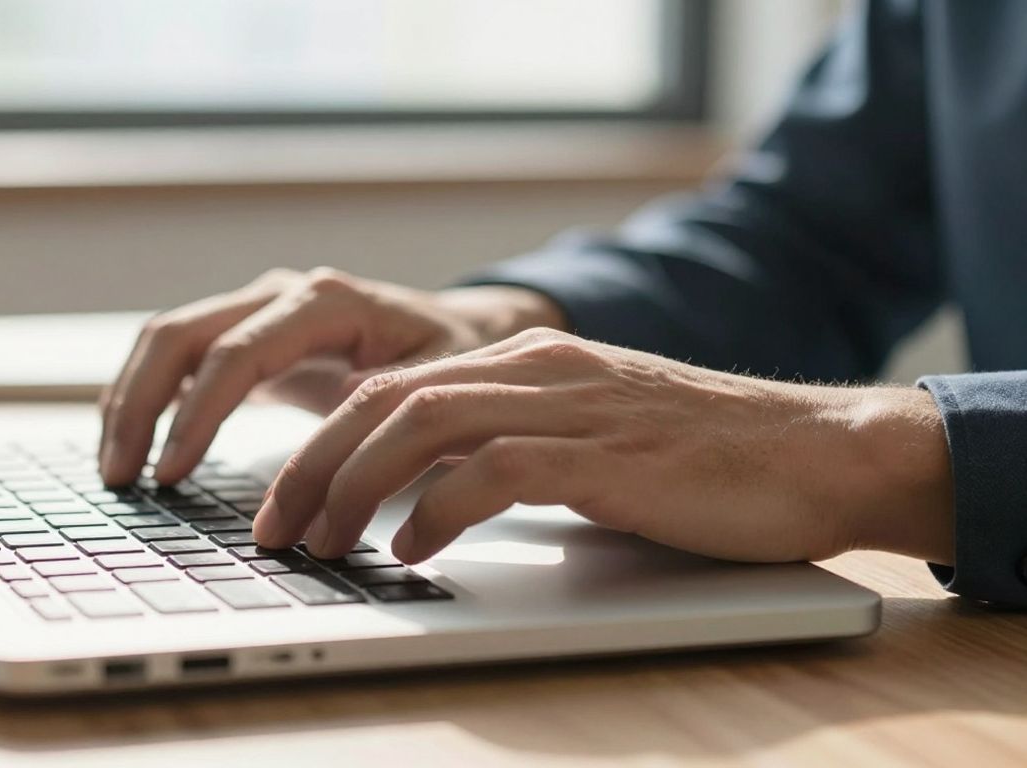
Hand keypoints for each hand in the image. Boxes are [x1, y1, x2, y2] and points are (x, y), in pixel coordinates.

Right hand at [98, 268, 562, 485]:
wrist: (466, 331)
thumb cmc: (456, 360)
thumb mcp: (436, 387)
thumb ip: (378, 416)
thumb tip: (325, 466)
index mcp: (326, 301)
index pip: (236, 351)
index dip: (197, 414)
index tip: (172, 473)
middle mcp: (282, 294)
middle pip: (180, 334)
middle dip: (140, 405)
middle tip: (123, 477)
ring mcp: (259, 308)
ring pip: (168, 340)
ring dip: (132, 401)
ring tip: (117, 469)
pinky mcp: (249, 334)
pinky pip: (181, 357)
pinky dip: (150, 397)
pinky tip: (137, 444)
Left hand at [254, 328, 954, 565]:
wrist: (812, 452)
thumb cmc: (700, 460)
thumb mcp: (587, 438)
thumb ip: (512, 449)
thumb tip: (428, 499)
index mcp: (527, 359)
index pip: (394, 386)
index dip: (326, 442)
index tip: (287, 499)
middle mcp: (537, 368)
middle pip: (387, 400)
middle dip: (315, 465)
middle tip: (276, 527)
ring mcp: (569, 404)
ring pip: (422, 424)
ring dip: (355, 487)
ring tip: (323, 543)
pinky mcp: (602, 453)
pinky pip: (492, 471)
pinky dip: (436, 509)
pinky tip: (410, 550)